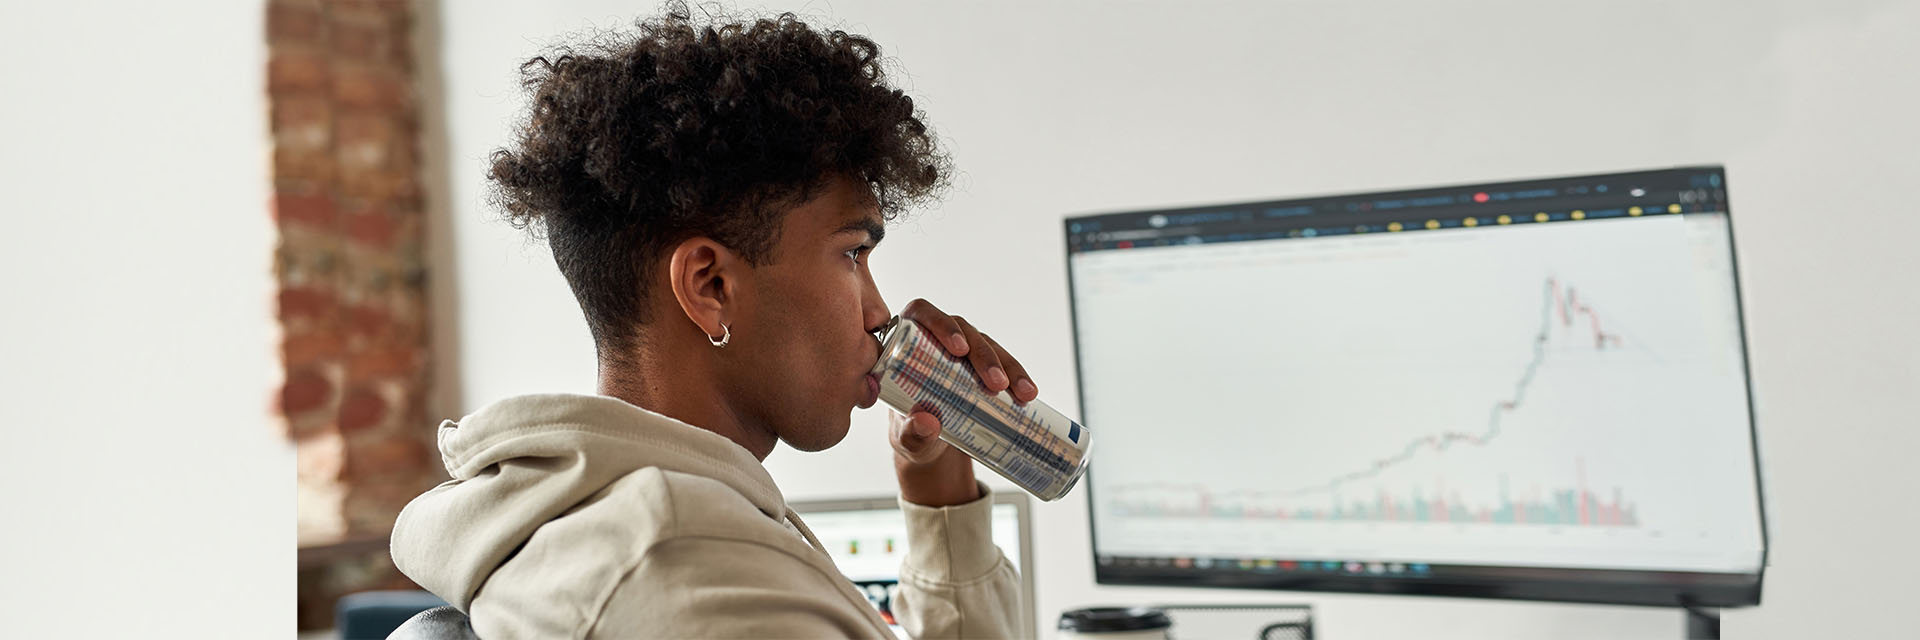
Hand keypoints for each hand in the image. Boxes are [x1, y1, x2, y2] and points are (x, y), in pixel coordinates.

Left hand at [888, 299, 1038, 506]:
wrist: (931, 447)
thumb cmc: (910, 433)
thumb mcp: (907, 439)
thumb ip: (910, 434)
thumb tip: (926, 421)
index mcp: (906, 344)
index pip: (922, 315)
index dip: (941, 324)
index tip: (959, 349)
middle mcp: (935, 340)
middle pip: (963, 331)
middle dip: (984, 356)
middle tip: (996, 384)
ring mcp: (962, 352)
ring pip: (987, 345)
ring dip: (1007, 366)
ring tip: (1021, 393)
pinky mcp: (982, 365)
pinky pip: (1003, 362)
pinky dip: (1017, 376)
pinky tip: (1028, 392)